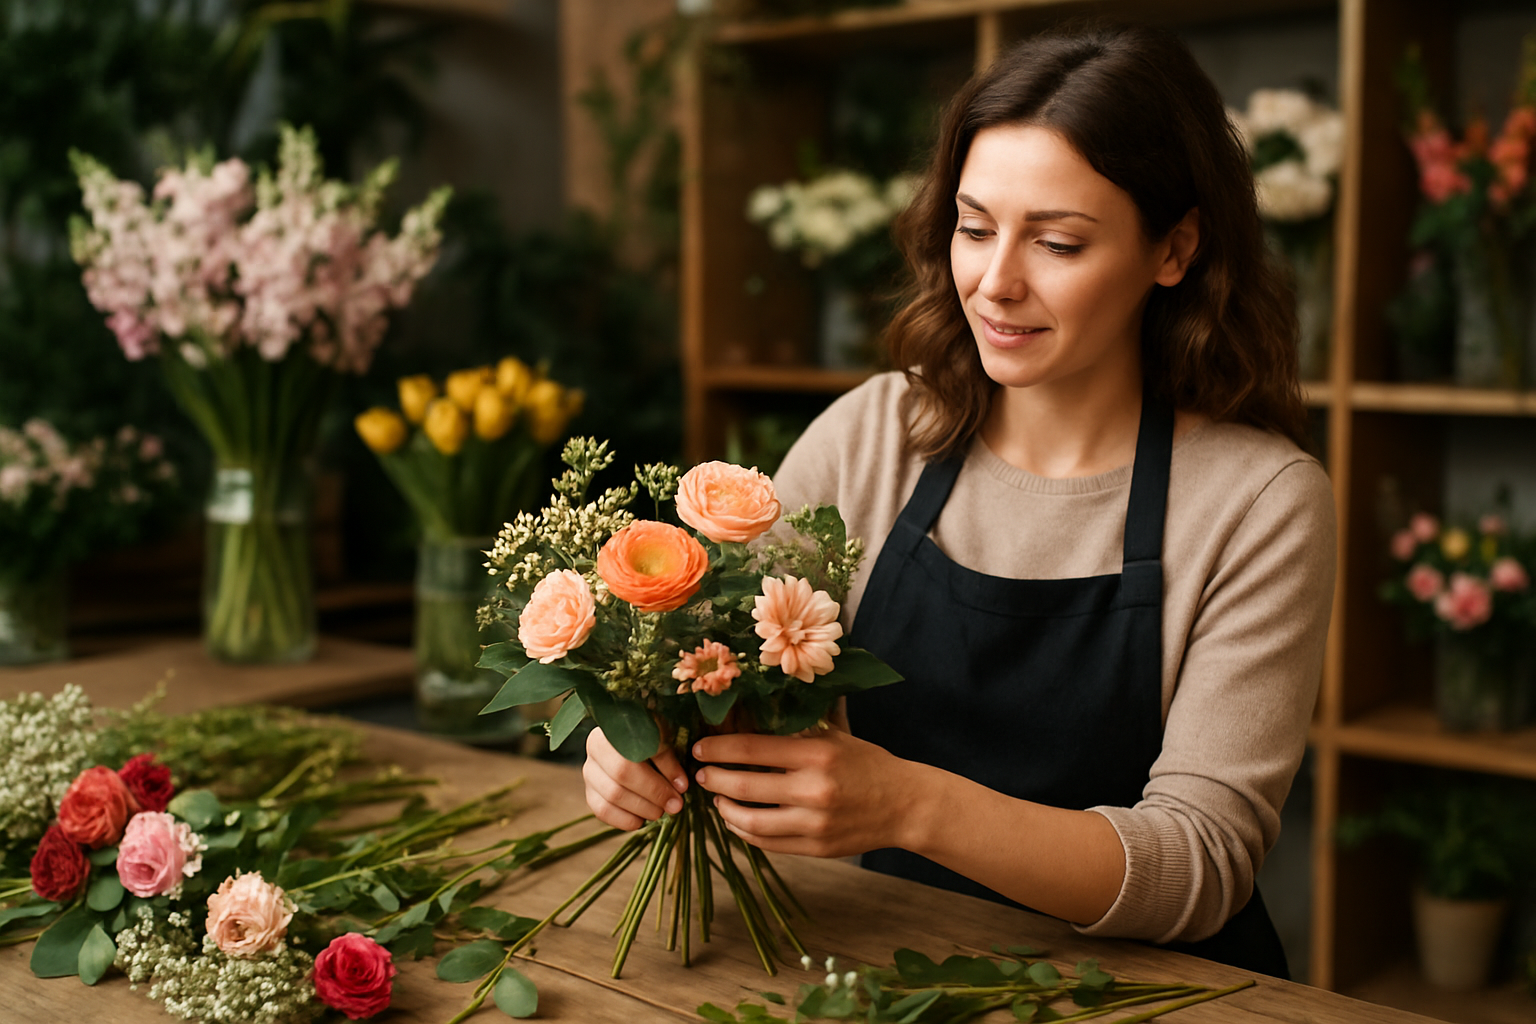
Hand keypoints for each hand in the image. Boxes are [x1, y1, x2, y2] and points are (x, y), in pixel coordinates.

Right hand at [583, 727, 687, 830]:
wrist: (633, 735)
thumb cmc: (650, 733)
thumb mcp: (661, 736)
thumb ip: (669, 760)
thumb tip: (679, 787)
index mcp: (610, 733)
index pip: (628, 765)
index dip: (655, 783)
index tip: (681, 790)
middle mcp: (594, 752)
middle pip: (618, 785)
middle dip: (651, 798)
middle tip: (675, 805)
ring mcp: (589, 773)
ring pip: (610, 800)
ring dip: (641, 810)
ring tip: (661, 810)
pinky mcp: (591, 792)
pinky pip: (603, 811)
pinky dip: (624, 820)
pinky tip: (642, 819)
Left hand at [692, 726, 918, 858]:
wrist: (905, 805)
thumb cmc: (867, 763)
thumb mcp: (834, 737)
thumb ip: (796, 732)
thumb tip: (747, 717)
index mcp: (817, 754)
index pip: (752, 748)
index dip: (718, 748)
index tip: (700, 748)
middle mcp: (814, 789)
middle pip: (744, 785)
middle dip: (713, 779)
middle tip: (701, 774)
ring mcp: (814, 823)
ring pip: (750, 822)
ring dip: (725, 810)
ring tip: (717, 799)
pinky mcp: (816, 848)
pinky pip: (768, 843)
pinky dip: (746, 832)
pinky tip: (739, 820)